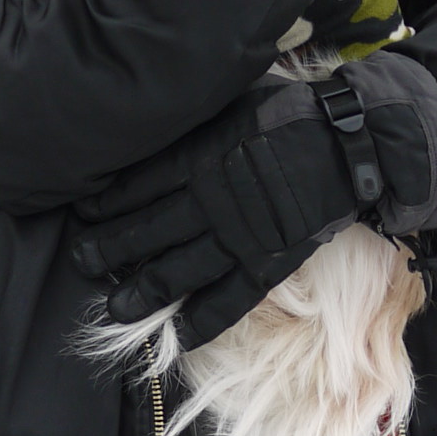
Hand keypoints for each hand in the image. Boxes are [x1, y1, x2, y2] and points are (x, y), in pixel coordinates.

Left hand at [71, 52, 436, 345]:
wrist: (354, 143)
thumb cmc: (296, 112)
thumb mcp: (235, 102)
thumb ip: (199, 117)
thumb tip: (160, 106)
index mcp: (200, 159)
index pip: (139, 185)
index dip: (109, 202)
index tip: (84, 213)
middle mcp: (210, 202)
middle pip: (148, 230)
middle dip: (110, 248)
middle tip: (82, 261)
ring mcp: (238, 237)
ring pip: (178, 269)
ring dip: (143, 290)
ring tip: (113, 308)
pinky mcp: (267, 262)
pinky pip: (230, 298)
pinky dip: (203, 318)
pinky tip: (179, 333)